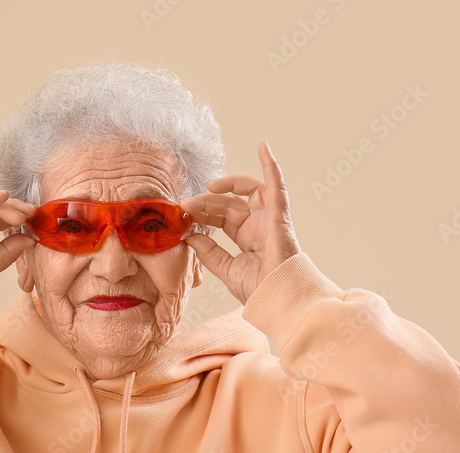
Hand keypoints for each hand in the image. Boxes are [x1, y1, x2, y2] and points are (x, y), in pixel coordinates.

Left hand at [182, 141, 300, 303]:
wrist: (278, 300)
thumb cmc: (259, 290)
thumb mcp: (225, 269)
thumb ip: (208, 252)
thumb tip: (189, 235)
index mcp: (245, 237)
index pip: (218, 216)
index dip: (200, 213)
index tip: (181, 214)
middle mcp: (256, 224)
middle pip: (227, 202)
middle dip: (205, 202)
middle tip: (185, 205)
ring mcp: (268, 218)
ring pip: (245, 191)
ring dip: (227, 184)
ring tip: (208, 187)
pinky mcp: (279, 215)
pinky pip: (276, 185)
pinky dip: (271, 166)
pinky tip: (263, 146)